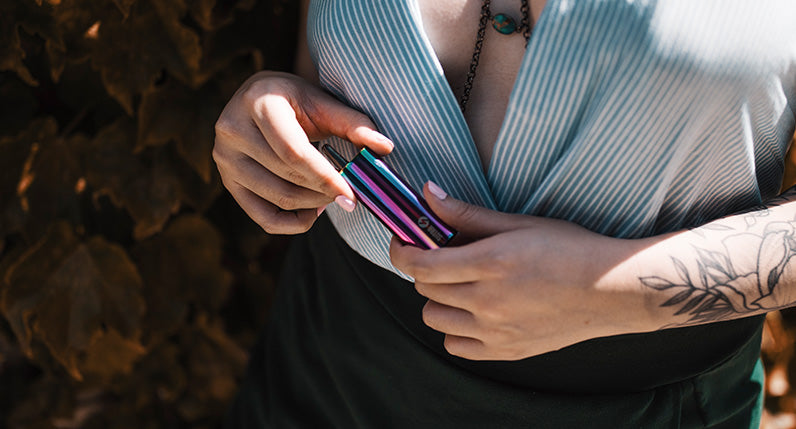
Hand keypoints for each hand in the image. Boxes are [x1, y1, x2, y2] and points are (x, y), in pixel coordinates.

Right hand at [213, 71, 393, 233]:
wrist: (260, 100)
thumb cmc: (296, 101)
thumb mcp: (323, 103)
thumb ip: (354, 124)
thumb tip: (386, 147)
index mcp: (258, 103)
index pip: (294, 152)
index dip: (325, 177)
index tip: (352, 194)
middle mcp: (232, 130)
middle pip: (287, 177)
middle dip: (324, 191)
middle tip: (348, 192)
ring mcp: (224, 159)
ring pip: (277, 198)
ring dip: (313, 205)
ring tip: (332, 195)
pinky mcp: (227, 182)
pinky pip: (263, 217)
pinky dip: (293, 223)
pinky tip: (312, 211)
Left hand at [389, 182, 651, 359]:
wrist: (609, 290)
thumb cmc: (568, 248)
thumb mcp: (518, 223)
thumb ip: (467, 214)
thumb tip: (427, 194)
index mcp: (490, 263)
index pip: (421, 264)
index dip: (402, 251)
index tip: (403, 242)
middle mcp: (488, 301)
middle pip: (425, 288)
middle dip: (425, 269)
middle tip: (442, 258)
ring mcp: (496, 330)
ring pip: (434, 318)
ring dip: (438, 300)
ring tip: (460, 286)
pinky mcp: (506, 350)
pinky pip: (456, 346)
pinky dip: (455, 330)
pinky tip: (473, 312)